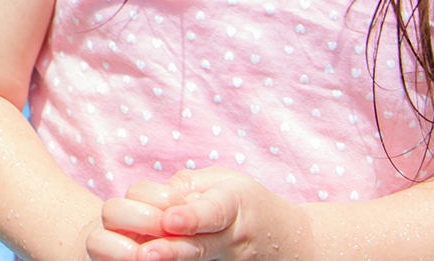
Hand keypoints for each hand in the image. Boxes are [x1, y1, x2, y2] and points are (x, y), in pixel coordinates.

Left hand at [89, 169, 304, 260]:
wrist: (288, 240)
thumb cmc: (245, 202)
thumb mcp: (224, 181)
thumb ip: (186, 185)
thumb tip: (149, 198)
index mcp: (233, 205)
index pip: (212, 212)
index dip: (192, 217)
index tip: (170, 220)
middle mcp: (232, 239)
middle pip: (199, 246)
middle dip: (171, 250)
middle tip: (146, 254)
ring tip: (145, 259)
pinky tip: (158, 260)